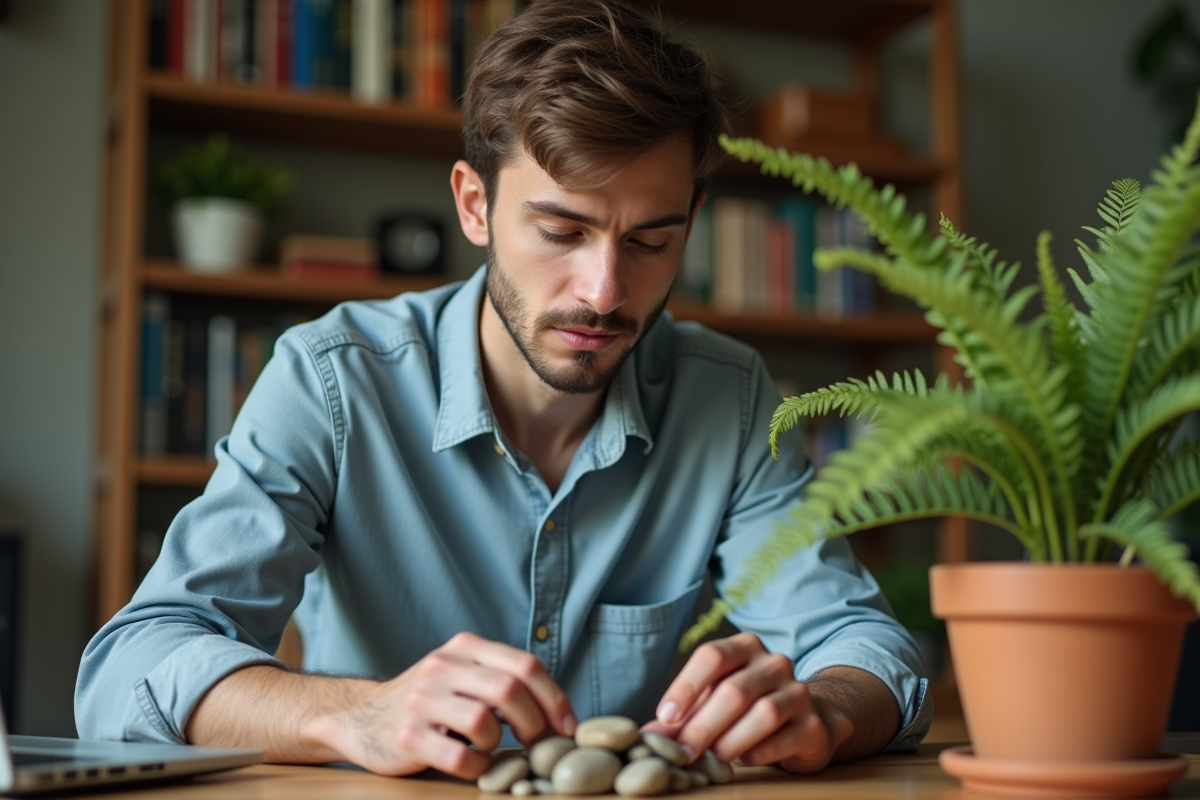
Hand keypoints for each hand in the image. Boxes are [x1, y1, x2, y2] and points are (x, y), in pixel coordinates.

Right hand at [312, 632, 575, 778]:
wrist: (359, 717)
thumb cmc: (428, 702)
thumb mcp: (461, 676)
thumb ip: (501, 681)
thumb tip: (559, 712)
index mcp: (463, 649)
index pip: (525, 664)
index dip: (554, 698)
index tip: (568, 727)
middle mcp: (442, 668)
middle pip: (510, 690)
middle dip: (536, 724)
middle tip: (541, 745)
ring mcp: (421, 701)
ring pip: (484, 722)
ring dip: (499, 744)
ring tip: (489, 748)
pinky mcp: (406, 736)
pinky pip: (460, 756)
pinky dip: (477, 766)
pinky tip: (472, 764)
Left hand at [641, 633, 853, 773]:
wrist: (807, 720)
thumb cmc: (748, 708)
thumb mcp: (714, 701)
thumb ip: (685, 714)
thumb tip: (649, 734)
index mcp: (745, 647)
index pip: (712, 656)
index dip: (685, 686)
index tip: (665, 717)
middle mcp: (774, 663)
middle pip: (734, 690)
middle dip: (702, 725)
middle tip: (681, 753)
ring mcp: (798, 691)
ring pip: (762, 714)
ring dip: (731, 740)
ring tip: (713, 757)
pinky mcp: (814, 724)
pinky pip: (783, 739)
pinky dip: (758, 753)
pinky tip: (744, 760)